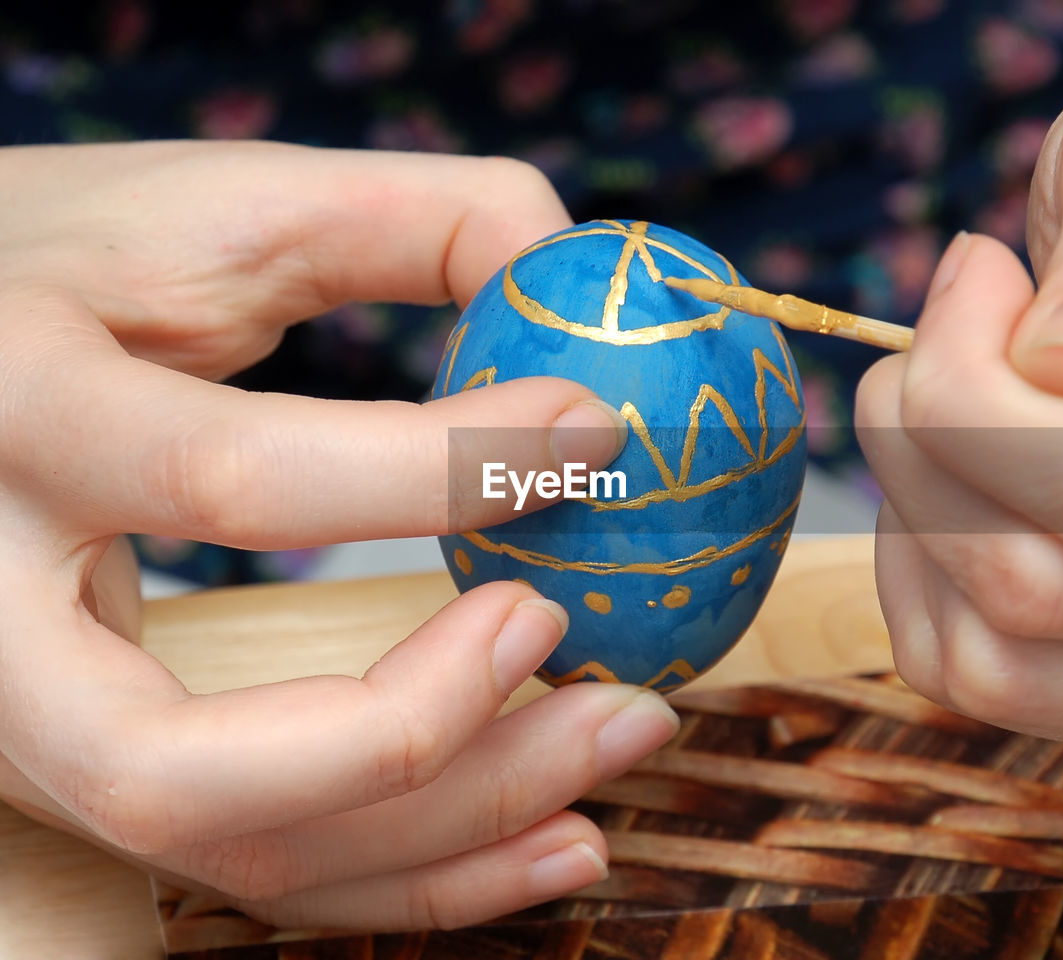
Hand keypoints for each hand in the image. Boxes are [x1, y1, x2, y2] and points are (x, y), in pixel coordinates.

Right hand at [0, 141, 679, 928]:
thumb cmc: (78, 264)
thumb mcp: (220, 209)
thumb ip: (410, 221)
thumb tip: (575, 273)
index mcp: (19, 412)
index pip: (233, 477)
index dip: (447, 466)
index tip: (598, 430)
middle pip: (179, 766)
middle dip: (421, 732)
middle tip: (577, 644)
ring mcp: (19, 716)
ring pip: (228, 846)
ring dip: (455, 831)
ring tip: (619, 739)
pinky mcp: (87, 762)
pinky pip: (256, 856)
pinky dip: (414, 872)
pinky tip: (552, 835)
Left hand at [856, 51, 1062, 759]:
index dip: (973, 389)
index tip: (974, 275)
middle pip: (1037, 592)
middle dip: (925, 446)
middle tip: (934, 341)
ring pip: (1000, 665)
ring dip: (918, 522)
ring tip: (949, 414)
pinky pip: (986, 682)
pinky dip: (925, 582)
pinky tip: (959, 485)